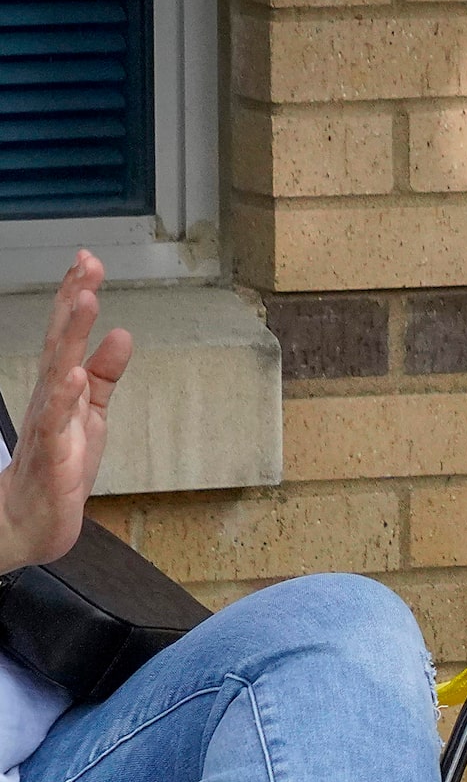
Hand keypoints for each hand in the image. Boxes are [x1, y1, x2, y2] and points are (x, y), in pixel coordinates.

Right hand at [0, 251, 130, 573]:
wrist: (31, 522)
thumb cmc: (60, 466)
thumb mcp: (92, 414)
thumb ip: (105, 376)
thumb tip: (121, 334)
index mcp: (61, 387)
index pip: (68, 335)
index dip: (76, 296)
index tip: (88, 258)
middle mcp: (49, 399)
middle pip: (60, 342)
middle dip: (72, 301)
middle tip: (86, 263)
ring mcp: (47, 426)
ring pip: (57, 373)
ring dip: (71, 336)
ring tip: (84, 300)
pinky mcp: (52, 457)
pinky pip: (56, 424)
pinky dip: (65, 399)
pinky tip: (75, 376)